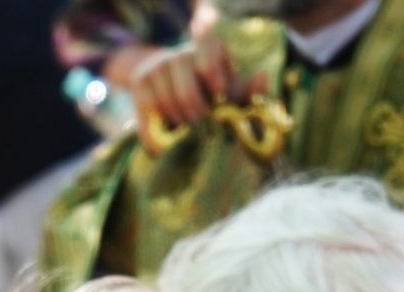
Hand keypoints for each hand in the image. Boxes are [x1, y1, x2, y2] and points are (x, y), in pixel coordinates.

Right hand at [131, 32, 242, 152]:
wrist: (176, 99)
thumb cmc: (213, 98)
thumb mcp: (234, 96)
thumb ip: (251, 91)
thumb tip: (263, 75)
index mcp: (208, 48)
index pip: (207, 50)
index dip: (213, 76)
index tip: (218, 97)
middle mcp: (181, 53)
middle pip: (186, 87)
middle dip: (195, 111)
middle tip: (201, 126)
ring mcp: (158, 65)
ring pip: (166, 100)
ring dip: (178, 122)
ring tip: (186, 130)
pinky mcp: (140, 81)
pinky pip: (149, 109)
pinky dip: (160, 127)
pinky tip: (169, 132)